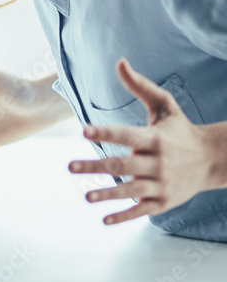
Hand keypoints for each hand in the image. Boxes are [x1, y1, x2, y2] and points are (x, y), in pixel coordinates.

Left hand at [69, 58, 220, 224]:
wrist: (213, 160)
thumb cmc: (180, 129)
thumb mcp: (164, 106)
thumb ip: (139, 86)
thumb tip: (119, 61)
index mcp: (155, 139)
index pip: (127, 135)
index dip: (106, 133)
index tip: (84, 131)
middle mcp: (158, 163)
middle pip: (123, 165)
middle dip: (96, 166)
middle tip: (69, 166)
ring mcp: (161, 184)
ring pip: (131, 191)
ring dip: (107, 194)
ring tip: (85, 195)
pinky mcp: (163, 202)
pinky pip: (142, 210)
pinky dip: (124, 216)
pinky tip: (104, 219)